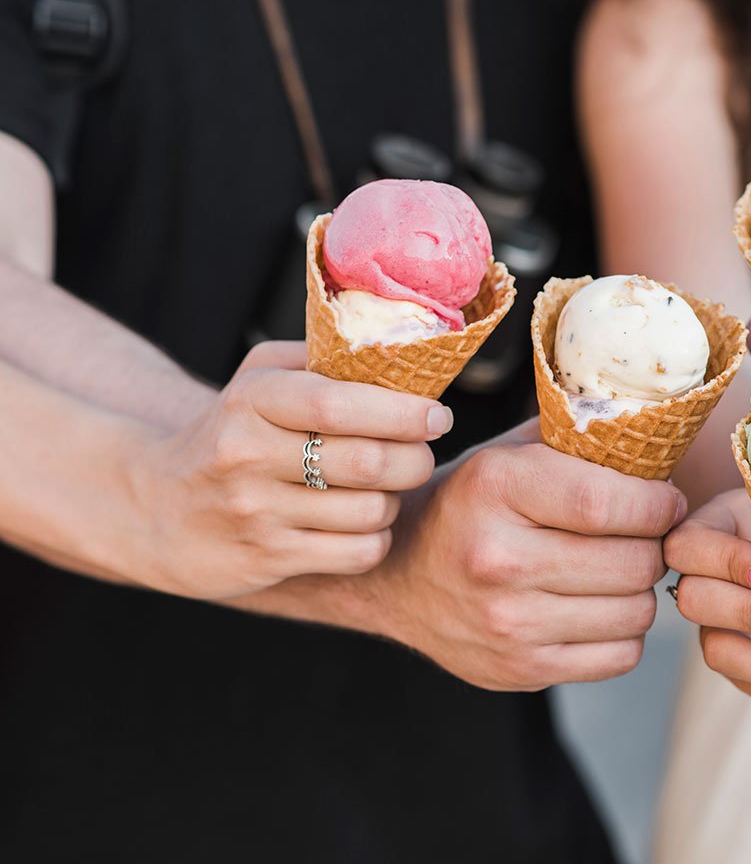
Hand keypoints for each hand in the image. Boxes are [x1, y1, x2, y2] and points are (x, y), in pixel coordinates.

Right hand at [128, 342, 450, 598]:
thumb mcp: (257, 380)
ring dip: (395, 501)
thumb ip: (321, 360)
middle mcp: (247, 455)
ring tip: (386, 489)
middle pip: (366, 462)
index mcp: (251, 400)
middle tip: (422, 453)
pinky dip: (376, 539)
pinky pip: (356, 553)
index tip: (438, 416)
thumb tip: (402, 350)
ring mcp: (255, 512)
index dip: (402, 412)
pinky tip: (363, 524)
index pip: (337, 404)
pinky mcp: (266, 559)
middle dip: (414, 459)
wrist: (155, 509)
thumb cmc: (229, 433)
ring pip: (368, 511)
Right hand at [363, 427, 685, 690]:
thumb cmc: (472, 504)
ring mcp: (507, 623)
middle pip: (633, 562)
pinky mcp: (520, 670)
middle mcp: (497, 559)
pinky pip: (620, 656)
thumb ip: (576, 438)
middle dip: (655, 544)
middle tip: (645, 535)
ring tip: (620, 568)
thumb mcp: (507, 453)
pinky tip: (601, 606)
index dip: (658, 504)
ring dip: (641, 589)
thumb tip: (657, 429)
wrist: (399, 577)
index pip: (608, 503)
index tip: (667, 501)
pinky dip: (624, 631)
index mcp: (496, 489)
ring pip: (636, 612)